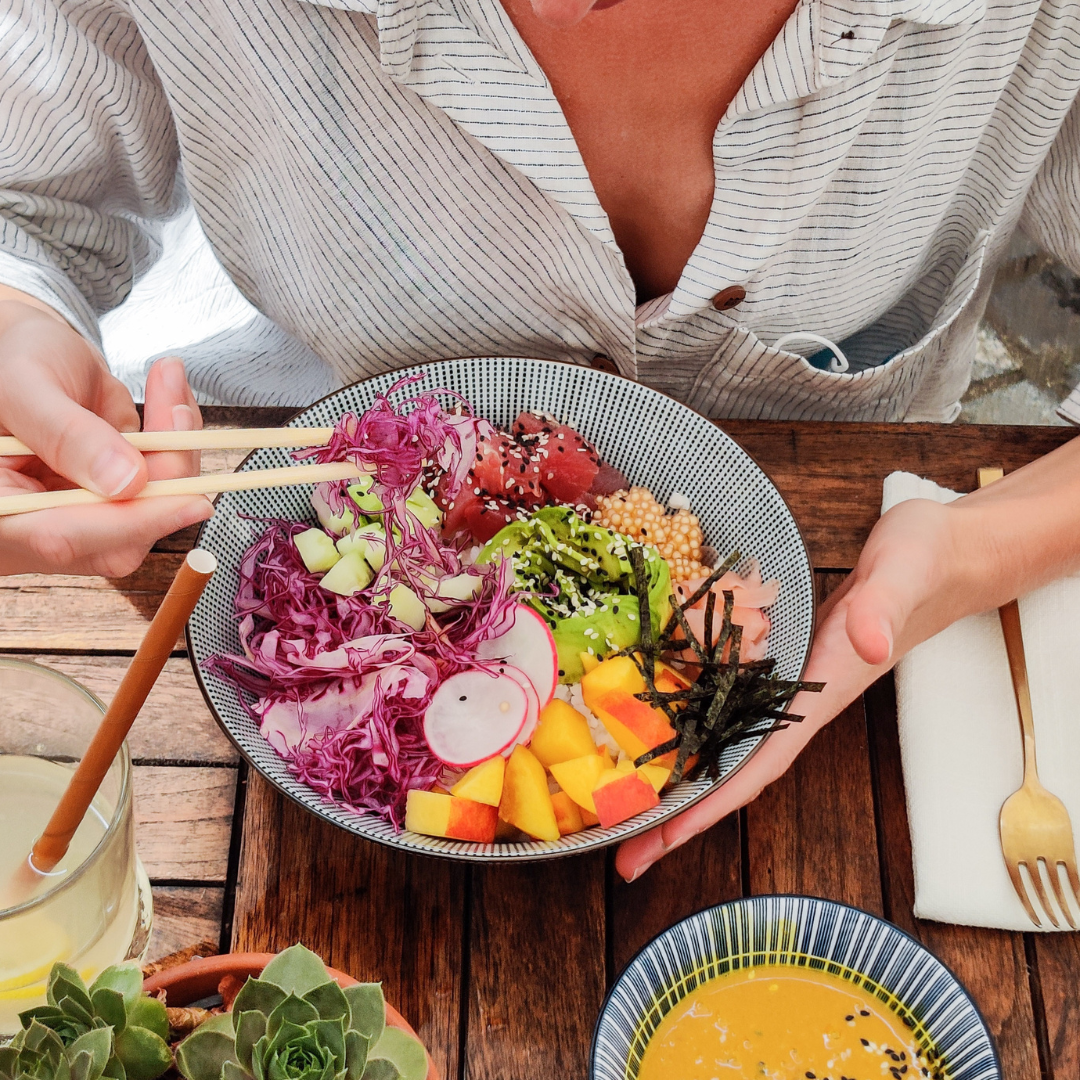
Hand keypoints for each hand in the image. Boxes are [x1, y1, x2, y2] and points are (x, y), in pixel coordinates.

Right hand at [0, 299, 212, 575]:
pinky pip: (159, 486)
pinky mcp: (110, 499)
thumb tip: (128, 483)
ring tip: (169, 379)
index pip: (60, 537)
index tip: (193, 501)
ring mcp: (76, 517)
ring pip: (148, 511)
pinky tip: (171, 399)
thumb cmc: (4, 363)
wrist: (16, 349)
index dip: (130, 523)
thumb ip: (68, 435)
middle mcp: (32, 527)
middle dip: (166, 476)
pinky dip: (177, 441)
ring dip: (177, 448)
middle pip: (117, 536)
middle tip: (179, 412)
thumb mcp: (23, 388)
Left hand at [615, 496, 980, 881]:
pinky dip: (694, 725)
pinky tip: (659, 732)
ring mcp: (787, 683)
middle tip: (625, 854)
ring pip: (725, 741)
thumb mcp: (902, 577)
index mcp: (821, 694)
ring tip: (627, 810)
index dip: (712, 805)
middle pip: (732, 771)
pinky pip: (729, 703)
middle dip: (682, 815)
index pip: (760, 763)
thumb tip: (868, 646)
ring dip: (680, 777)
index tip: (667, 840)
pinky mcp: (780, 658)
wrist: (944, 554)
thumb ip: (882, 610)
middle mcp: (799, 701)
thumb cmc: (924, 565)